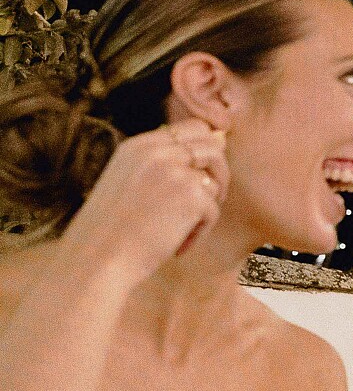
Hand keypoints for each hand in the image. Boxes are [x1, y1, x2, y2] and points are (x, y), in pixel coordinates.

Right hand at [56, 118, 229, 288]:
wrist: (95, 261)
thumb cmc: (110, 230)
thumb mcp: (127, 181)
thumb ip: (163, 162)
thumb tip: (218, 141)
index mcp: (138, 146)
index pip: (193, 128)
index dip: (207, 148)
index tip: (204, 173)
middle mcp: (157, 152)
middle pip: (213, 147)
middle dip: (218, 173)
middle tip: (207, 202)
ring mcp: (175, 172)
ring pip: (215, 181)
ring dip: (207, 207)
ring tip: (183, 230)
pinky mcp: (191, 196)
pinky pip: (213, 210)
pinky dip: (200, 232)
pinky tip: (177, 246)